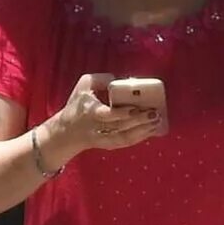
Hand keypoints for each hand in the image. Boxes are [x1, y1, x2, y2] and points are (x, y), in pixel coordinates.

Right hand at [48, 73, 162, 160]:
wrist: (67, 131)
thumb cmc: (77, 105)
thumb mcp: (83, 86)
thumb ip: (100, 79)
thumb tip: (119, 79)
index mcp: (89, 111)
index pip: (108, 115)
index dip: (123, 113)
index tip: (136, 107)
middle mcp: (97, 127)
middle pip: (120, 126)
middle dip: (139, 121)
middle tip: (155, 113)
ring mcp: (103, 138)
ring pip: (125, 137)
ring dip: (143, 131)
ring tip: (157, 121)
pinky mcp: (108, 145)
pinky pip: (125, 143)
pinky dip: (139, 137)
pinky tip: (151, 131)